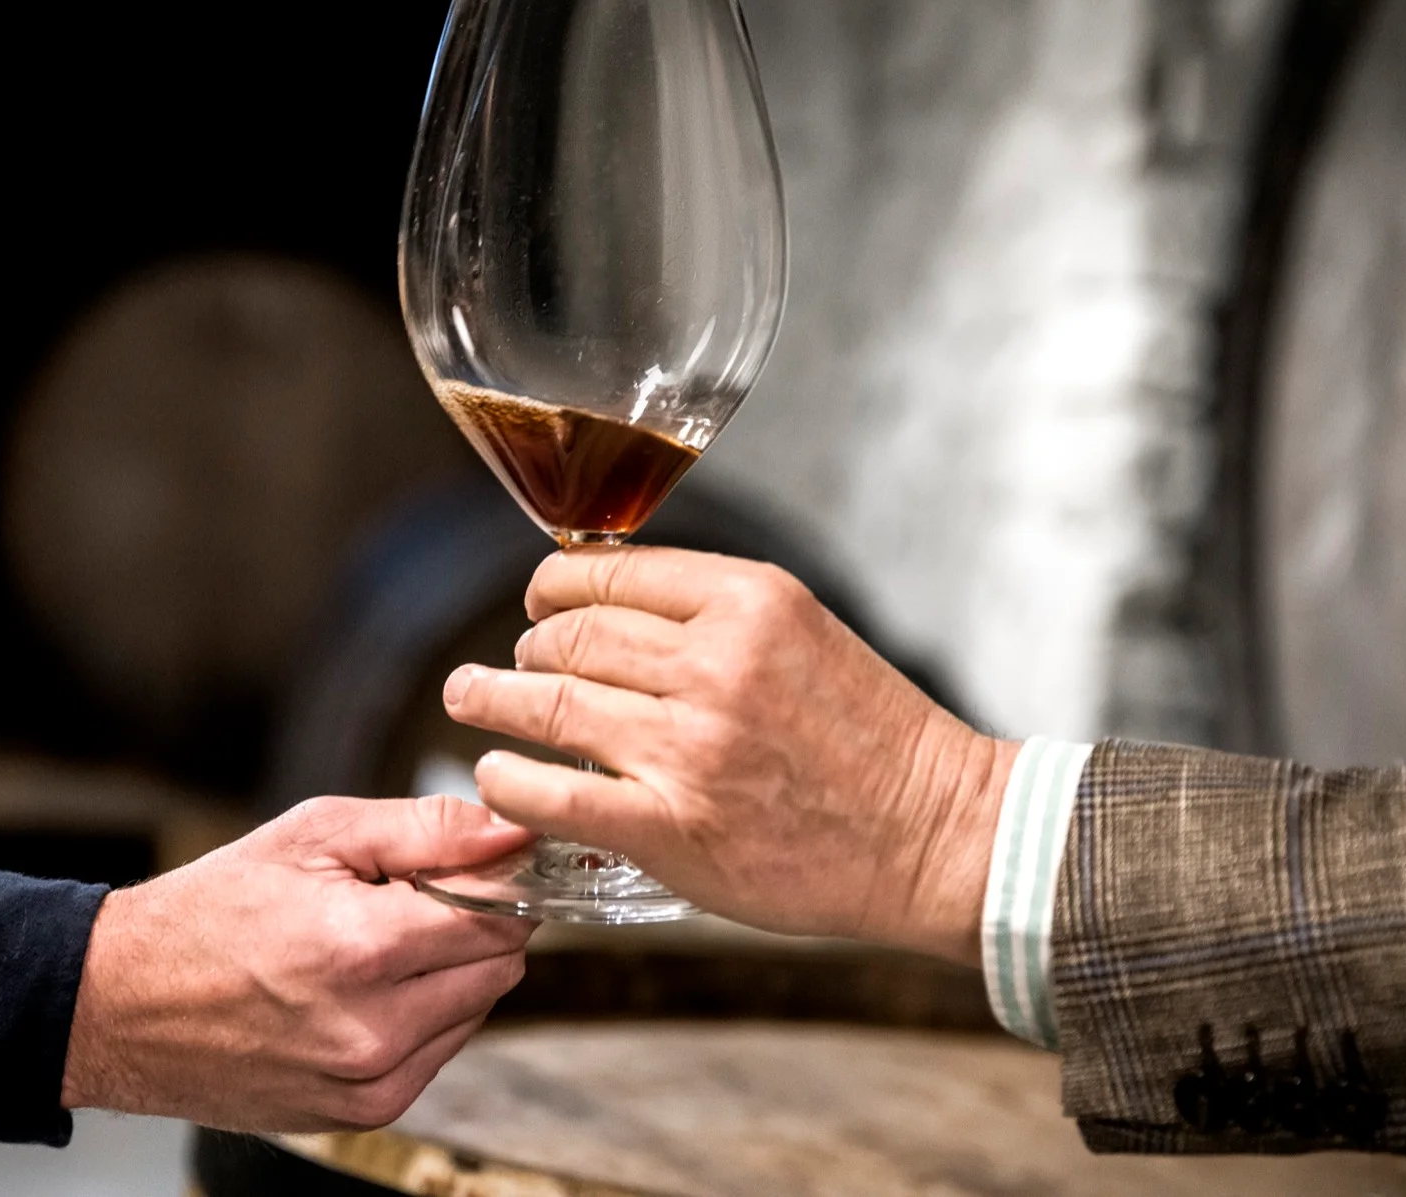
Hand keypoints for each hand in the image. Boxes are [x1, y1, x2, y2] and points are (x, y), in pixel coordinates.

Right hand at [60, 796, 534, 1130]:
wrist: (124, 1005)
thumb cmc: (211, 911)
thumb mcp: (314, 836)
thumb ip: (426, 830)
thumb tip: (511, 828)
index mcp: (362, 948)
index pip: (502, 915)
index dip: (499, 878)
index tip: (480, 861)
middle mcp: (373, 1029)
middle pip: (501, 966)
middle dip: (477, 923)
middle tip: (412, 897)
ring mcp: (367, 1082)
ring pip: (476, 1010)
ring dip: (450, 972)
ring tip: (374, 944)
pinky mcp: (361, 1113)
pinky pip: (439, 1053)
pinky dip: (422, 1016)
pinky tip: (363, 989)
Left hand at [443, 548, 1014, 964]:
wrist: (936, 832)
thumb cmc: (871, 738)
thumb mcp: (801, 630)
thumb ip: (710, 613)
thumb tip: (605, 604)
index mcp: (747, 600)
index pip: (605, 572)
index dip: (552, 589)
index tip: (538, 605)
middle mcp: (714, 663)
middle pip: (569, 634)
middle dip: (525, 649)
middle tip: (506, 666)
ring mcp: (689, 747)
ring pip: (548, 703)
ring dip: (493, 701)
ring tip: (469, 700)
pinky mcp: (673, 826)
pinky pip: (554, 793)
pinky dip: (510, 780)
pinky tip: (495, 775)